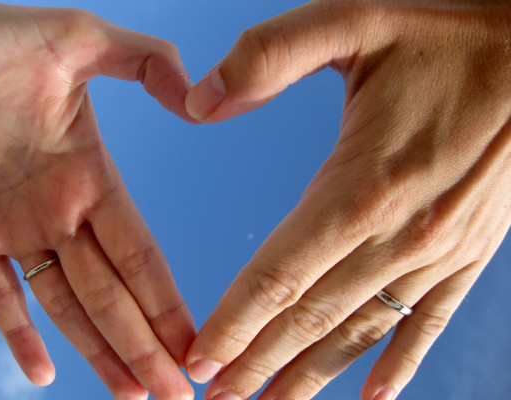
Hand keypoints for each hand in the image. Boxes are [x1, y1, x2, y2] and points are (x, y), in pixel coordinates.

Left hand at [0, 1, 195, 398]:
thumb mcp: (80, 38)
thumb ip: (146, 61)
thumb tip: (198, 97)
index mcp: (94, 178)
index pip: (141, 256)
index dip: (168, 304)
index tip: (195, 345)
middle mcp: (64, 212)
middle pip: (112, 294)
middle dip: (145, 346)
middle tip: (175, 394)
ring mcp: (19, 227)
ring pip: (67, 303)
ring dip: (99, 350)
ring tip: (131, 394)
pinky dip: (18, 332)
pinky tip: (42, 373)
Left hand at [183, 1, 510, 398]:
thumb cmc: (445, 35)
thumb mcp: (351, 23)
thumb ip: (267, 57)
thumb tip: (198, 100)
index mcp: (361, 187)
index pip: (279, 276)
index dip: (234, 323)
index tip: (198, 361)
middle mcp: (399, 236)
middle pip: (310, 317)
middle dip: (258, 362)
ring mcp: (437, 253)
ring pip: (360, 333)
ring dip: (311, 375)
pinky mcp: (467, 254)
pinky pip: (425, 325)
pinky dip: (396, 366)